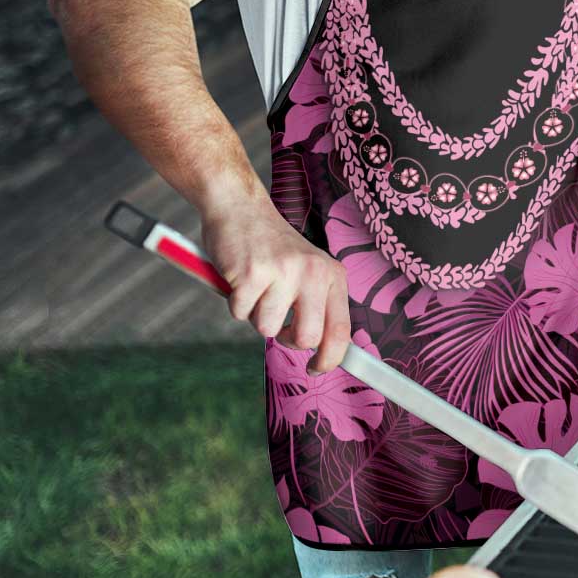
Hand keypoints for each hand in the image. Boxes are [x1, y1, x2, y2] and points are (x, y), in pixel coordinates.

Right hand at [200, 197, 350, 374]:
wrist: (240, 208)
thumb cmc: (273, 248)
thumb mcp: (308, 270)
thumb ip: (317, 305)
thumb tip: (324, 351)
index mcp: (332, 275)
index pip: (341, 330)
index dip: (330, 359)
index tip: (316, 369)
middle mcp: (313, 272)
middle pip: (307, 338)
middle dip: (287, 339)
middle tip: (277, 322)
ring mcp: (283, 272)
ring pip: (267, 328)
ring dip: (256, 315)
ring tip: (257, 287)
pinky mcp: (252, 273)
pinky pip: (240, 313)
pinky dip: (235, 303)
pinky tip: (240, 278)